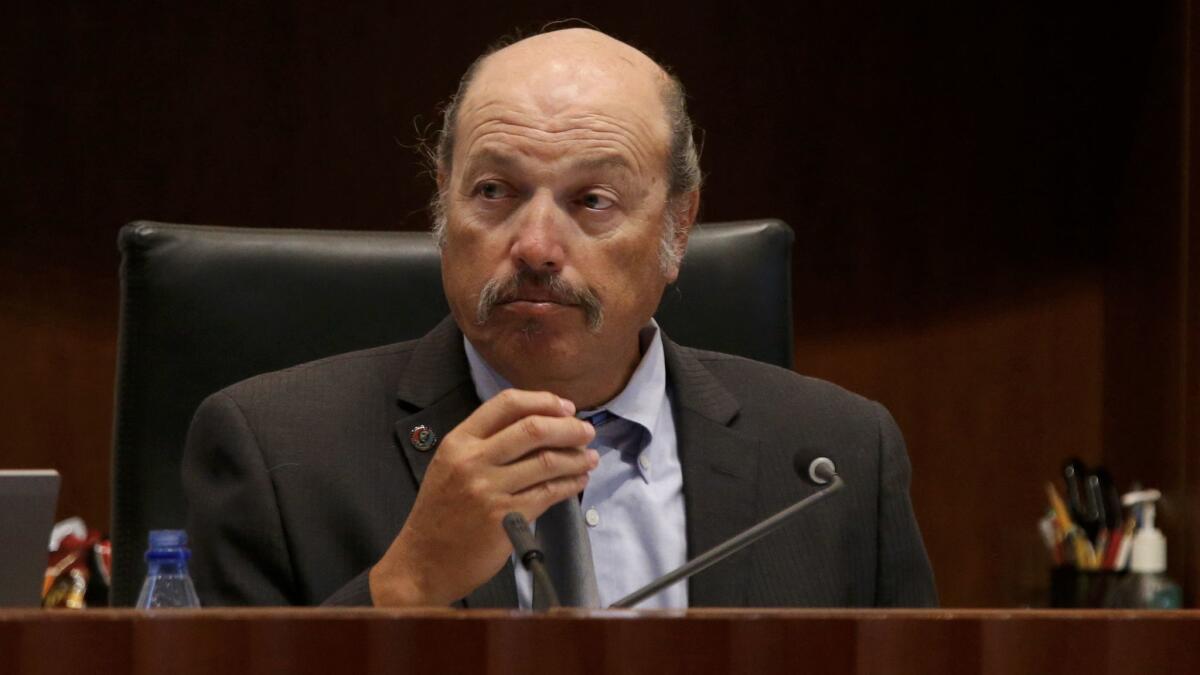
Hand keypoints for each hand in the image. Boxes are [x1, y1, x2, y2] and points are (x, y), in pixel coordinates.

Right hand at [368, 389, 597, 606]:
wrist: (424, 561)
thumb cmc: (442, 512)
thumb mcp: (450, 465)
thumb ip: (485, 443)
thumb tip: (539, 424)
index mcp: (459, 441)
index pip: (506, 404)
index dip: (543, 401)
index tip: (566, 407)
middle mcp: (473, 461)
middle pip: (533, 429)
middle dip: (569, 428)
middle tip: (587, 432)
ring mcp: (489, 490)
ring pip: (547, 461)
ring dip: (576, 457)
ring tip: (590, 458)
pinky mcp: (506, 518)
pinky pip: (549, 493)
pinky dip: (570, 484)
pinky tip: (579, 480)